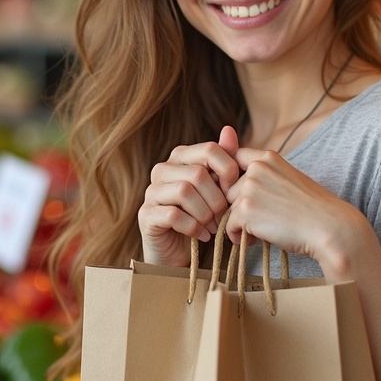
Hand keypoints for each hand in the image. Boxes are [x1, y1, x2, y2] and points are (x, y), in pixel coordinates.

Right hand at [138, 126, 240, 265]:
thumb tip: (229, 129)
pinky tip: (201, 235)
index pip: (209, 150)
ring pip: (185, 192)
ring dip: (205, 214)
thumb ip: (223, 161)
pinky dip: (193, 227)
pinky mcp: (146, 215)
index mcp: (180, 158)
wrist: (178, 252)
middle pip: (198, 173)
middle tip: (223, 217)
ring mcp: (151, 192)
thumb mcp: (216, 189)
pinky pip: (174, 215)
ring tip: (212, 227)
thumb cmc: (200, 217)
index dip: (228, 171)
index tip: (235, 193)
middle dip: (217, 199)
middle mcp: (162, 170)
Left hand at [224, 146, 374, 276]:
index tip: (238, 193)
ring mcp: (249, 188)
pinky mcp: (245, 210)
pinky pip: (229, 226)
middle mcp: (256, 168)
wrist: (329, 227)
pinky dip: (237, 237)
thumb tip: (231, 184)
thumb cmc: (312, 209)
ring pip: (228, 208)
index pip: (234, 158)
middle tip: (259, 219)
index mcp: (268, 158)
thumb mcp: (288, 180)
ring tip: (261, 230)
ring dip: (239, 223)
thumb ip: (263, 176)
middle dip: (238, 206)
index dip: (231, 178)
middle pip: (228, 189)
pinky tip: (255, 240)